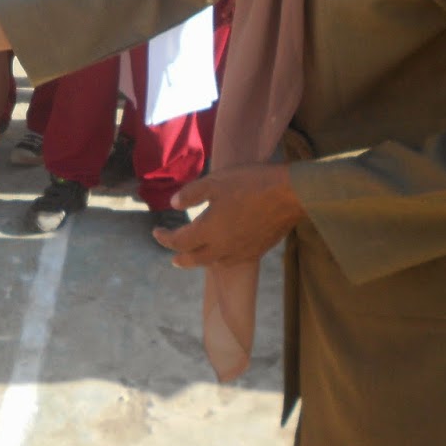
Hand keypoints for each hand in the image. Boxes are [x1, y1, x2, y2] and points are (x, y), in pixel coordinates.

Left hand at [151, 163, 304, 266]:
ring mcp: (242, 252)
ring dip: (200, 260)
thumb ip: (191, 194)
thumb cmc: (250, 184)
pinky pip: (233, 261)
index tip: (156, 232)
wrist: (290, 195)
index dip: (164, 238)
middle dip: (180, 257)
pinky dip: (221, 259)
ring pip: (214, 263)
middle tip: (172, 256)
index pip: (179, 241)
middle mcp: (223, 247)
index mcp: (208, 230)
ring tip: (195, 255)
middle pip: (194, 260)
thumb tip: (174, 204)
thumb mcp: (215, 181)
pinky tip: (223, 253)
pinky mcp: (258, 251)